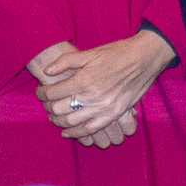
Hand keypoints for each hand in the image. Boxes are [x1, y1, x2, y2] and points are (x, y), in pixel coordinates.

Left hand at [32, 32, 176, 145]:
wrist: (144, 58)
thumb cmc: (117, 53)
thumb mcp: (90, 53)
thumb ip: (66, 61)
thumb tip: (48, 71)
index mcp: (84, 80)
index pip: (53, 93)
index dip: (42, 93)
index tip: (40, 91)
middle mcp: (93, 96)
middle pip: (59, 109)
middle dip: (48, 107)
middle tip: (46, 103)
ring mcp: (104, 108)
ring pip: (72, 122)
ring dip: (59, 120)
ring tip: (53, 115)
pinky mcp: (114, 114)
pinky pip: (91, 129)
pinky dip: (77, 133)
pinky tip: (67, 132)